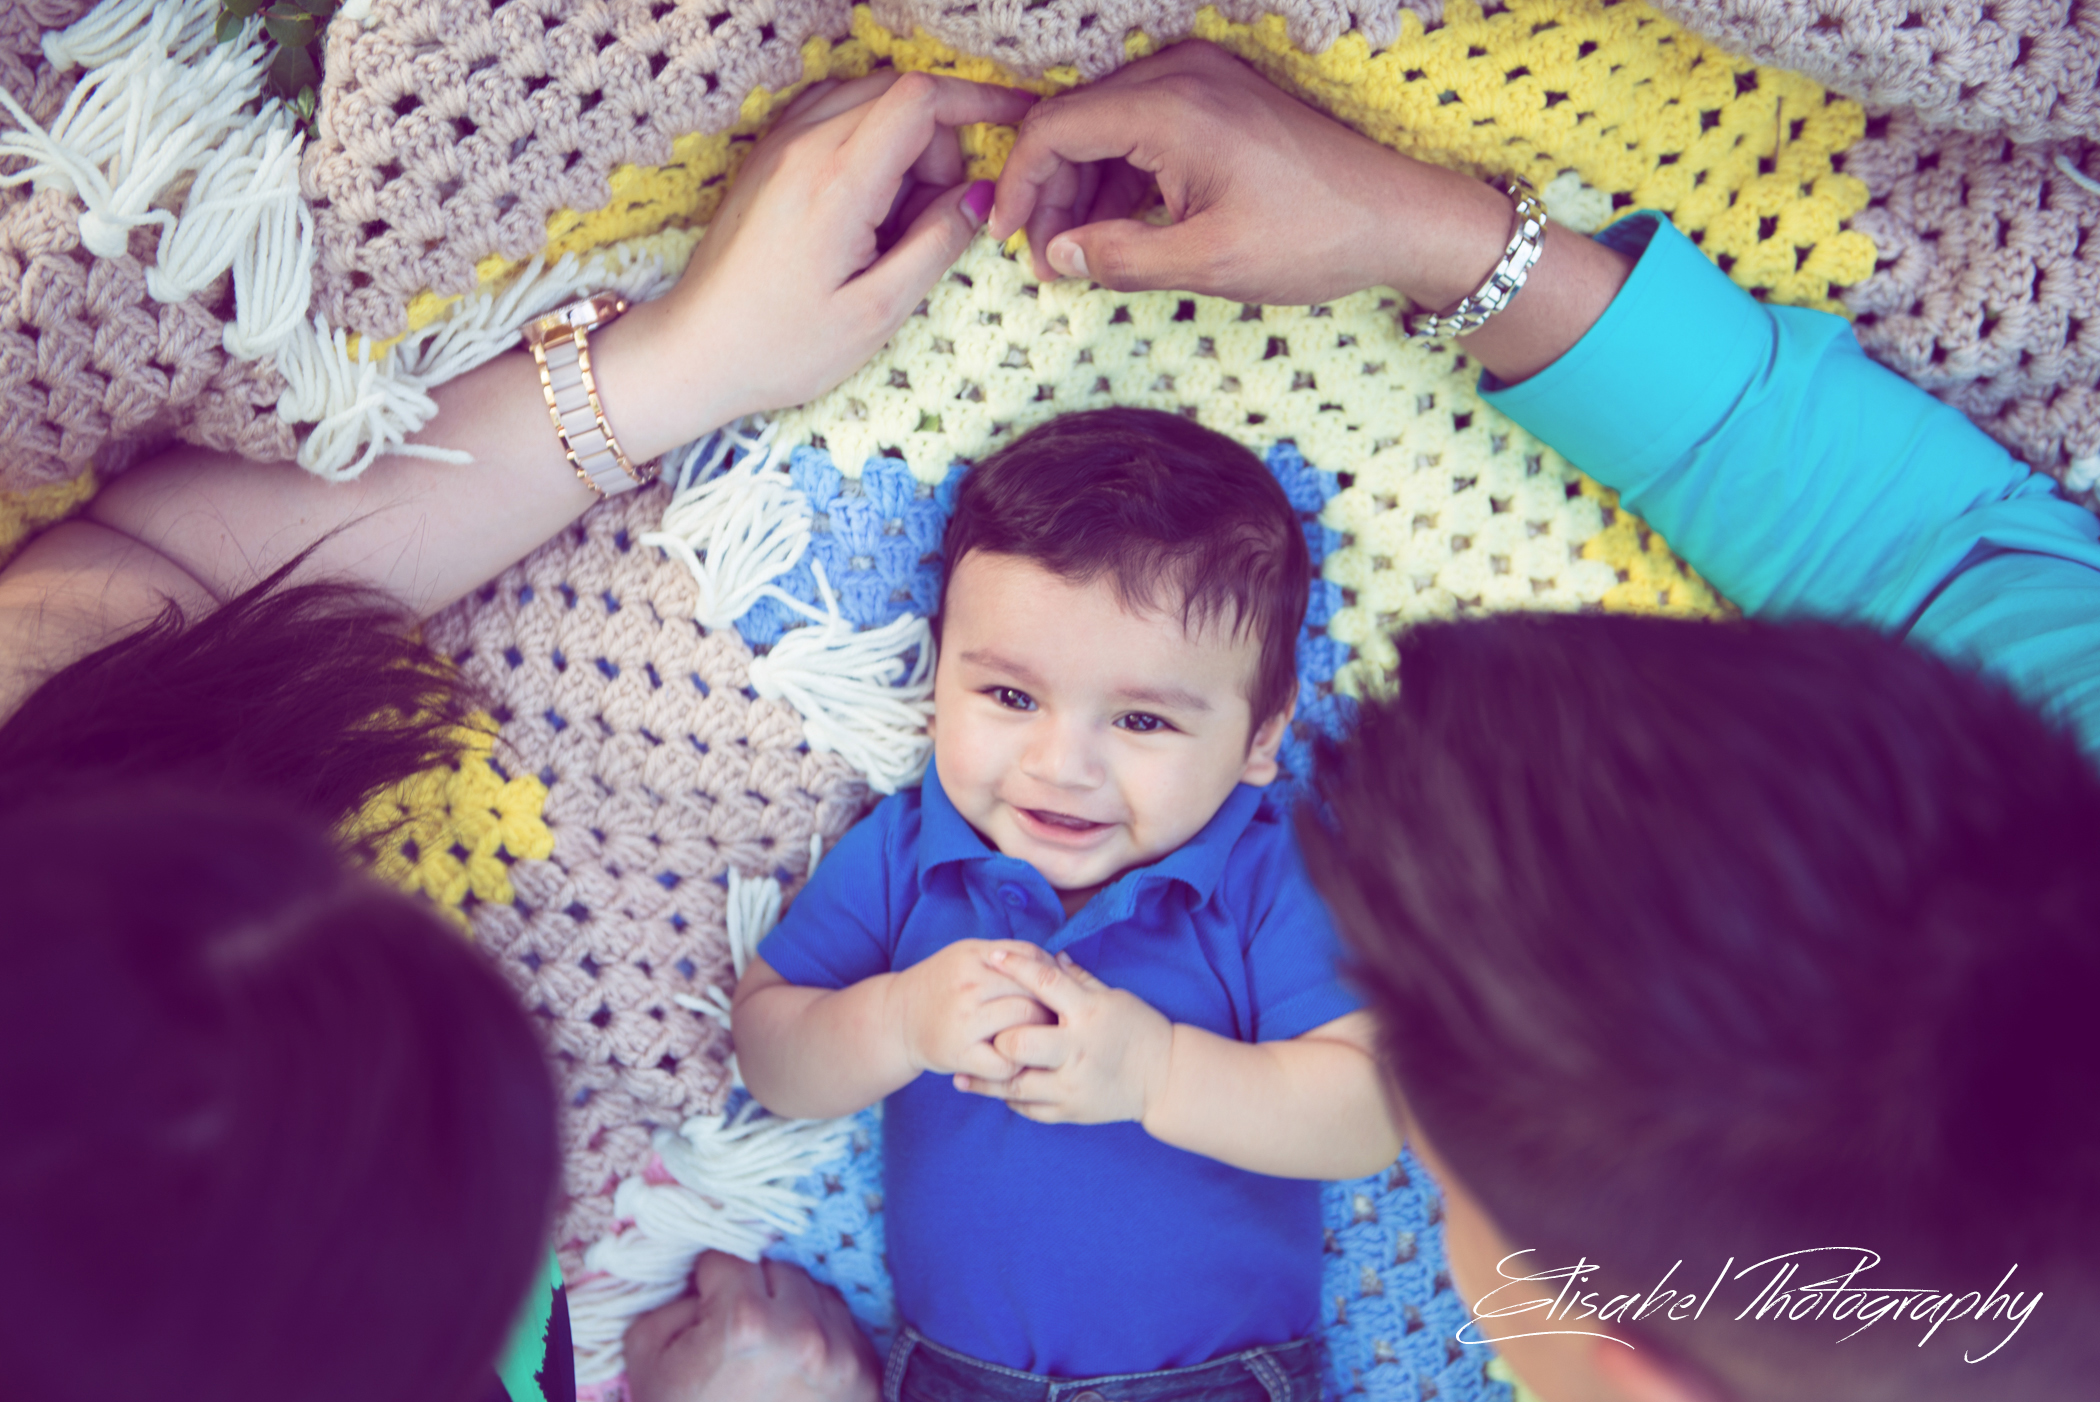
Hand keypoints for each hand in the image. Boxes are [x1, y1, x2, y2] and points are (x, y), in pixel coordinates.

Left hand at [602, 71, 1035, 451]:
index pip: (921, 98)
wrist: (697, 351)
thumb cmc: (782, 346)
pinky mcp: (767, 156)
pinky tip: (867, 203)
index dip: (978, 101)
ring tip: (899, 218)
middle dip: (940, 140)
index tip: (1016, 121)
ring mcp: (780, 144)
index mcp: (837, 181)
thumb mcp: (876, 312)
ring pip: (868, 99)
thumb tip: (979, 196)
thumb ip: (936, 244)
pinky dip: (868, 140)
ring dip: (904, 140)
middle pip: (900, 94)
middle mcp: (804, 145)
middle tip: (940, 214)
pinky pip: (834, 115)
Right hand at [625, 1252, 879, 1401]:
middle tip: (737, 1337)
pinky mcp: (869, 1378)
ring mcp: (843, 1356)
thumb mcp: (649, 1358)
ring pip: (819, 1294)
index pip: (729, 1259)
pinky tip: (796, 1372)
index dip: (710, 1282)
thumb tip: (705, 1280)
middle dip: (756, 1293)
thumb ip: (673, 1300)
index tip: (705, 1306)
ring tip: (769, 1356)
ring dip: (794, 1312)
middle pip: (780, 1270)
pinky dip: (823, 1340)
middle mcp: (804, 1332)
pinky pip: (847, 1330)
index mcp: (746, 1322)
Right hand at [890, 939, 1055, 1080]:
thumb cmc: (944, 984)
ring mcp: (963, 1021)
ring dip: (1040, 1034)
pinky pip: (1006, 1063)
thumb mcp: (968, 956)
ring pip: (1024, 1025)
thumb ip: (1009, 955)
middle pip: (1031, 993)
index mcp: (973, 956)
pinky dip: (1019, 1065)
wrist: (898, 1017)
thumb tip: (1059, 964)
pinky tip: (1018, 1060)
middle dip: (1052, 1007)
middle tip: (1060, 1019)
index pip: (1030, 959)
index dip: (1051, 975)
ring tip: (1043, 1038)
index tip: (1059, 989)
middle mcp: (968, 986)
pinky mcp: (958, 1054)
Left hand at [954, 948, 1172, 1124]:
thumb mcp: (1113, 997)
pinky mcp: (1072, 1110)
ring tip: (961, 1076)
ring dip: (987, 1080)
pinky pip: (1030, 1109)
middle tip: (981, 1031)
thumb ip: (1078, 979)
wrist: (1165, 1078)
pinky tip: (995, 1092)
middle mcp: (1078, 1049)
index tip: (992, 956)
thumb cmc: (1138, 1029)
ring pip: (1016, 1085)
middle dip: (998, 1035)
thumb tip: (1048, 956)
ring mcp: (1073, 1084)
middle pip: (1020, 1042)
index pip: (1045, 984)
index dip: (1016, 967)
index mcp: (1089, 1014)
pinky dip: (1010, 1101)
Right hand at [988, 40, 1508, 306]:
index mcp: (1171, 107)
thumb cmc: (1314, 237)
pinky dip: (1123, 177)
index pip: (1055, 128)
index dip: (1019, 186)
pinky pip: (1144, 127)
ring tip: (1081, 255)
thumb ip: (1120, 259)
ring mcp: (1202, 80)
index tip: (1007, 239)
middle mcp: (1181, 75)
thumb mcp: (1209, 264)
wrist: (1397, 215)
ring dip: (1084, 189)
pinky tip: (1122, 231)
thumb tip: (1056, 257)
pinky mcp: (1218, 97)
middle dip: (1050, 193)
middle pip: (1076, 123)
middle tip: (1047, 261)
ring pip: (1106, 126)